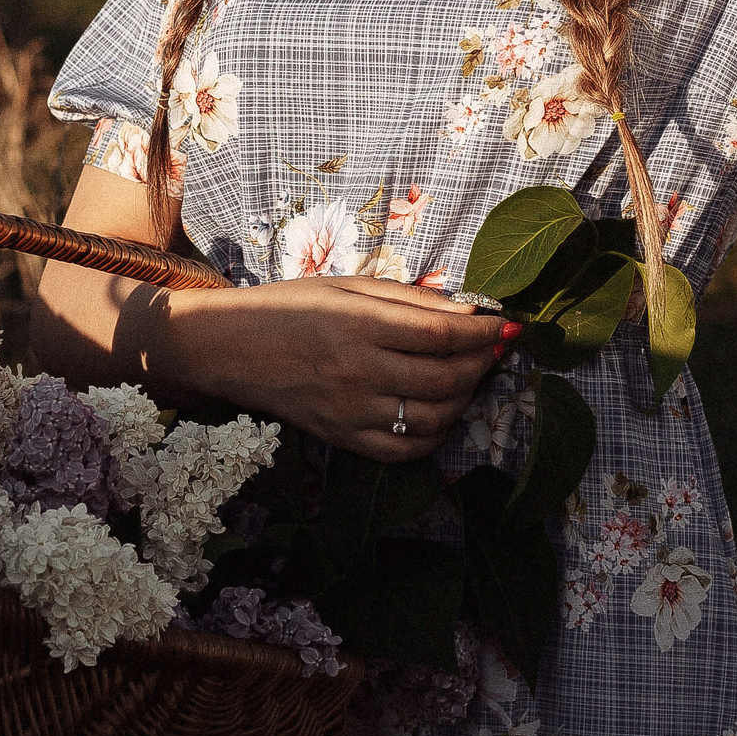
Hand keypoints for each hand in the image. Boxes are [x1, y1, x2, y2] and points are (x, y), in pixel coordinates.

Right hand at [124, 274, 512, 462]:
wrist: (228, 347)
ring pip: (433, 418)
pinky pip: (404, 451)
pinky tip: (439, 411)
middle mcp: (356, 371)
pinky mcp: (340, 438)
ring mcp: (349, 411)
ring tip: (468, 376)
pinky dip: (434, 435)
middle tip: (492, 349)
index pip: (443, 334)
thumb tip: (471, 311)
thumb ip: (410, 299)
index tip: (508, 325)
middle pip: (446, 378)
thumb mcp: (348, 284)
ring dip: (465, 398)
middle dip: (482, 363)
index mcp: (358, 324)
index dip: (485, 331)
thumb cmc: (290, 306)